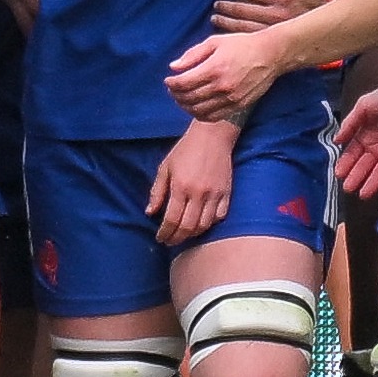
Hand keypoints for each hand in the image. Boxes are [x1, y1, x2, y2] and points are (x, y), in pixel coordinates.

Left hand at [147, 121, 236, 245]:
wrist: (212, 135)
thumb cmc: (186, 149)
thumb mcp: (165, 167)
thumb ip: (158, 191)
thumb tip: (150, 212)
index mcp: (180, 187)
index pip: (171, 219)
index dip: (165, 233)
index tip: (160, 238)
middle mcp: (198, 194)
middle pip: (187, 226)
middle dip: (177, 238)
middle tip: (170, 242)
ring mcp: (214, 194)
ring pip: (204, 225)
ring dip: (192, 234)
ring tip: (184, 235)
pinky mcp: (227, 193)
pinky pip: (219, 216)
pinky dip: (210, 224)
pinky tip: (202, 224)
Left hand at [166, 31, 288, 122]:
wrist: (270, 54)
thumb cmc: (241, 44)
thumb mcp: (215, 42)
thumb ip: (192, 55)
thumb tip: (173, 67)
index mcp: (214, 68)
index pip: (184, 83)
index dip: (172, 84)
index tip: (168, 80)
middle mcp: (222, 86)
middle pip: (189, 98)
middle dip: (176, 95)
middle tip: (173, 89)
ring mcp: (231, 98)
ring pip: (199, 111)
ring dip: (186, 106)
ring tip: (182, 98)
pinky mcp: (238, 106)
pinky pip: (213, 117)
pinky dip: (200, 115)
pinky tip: (196, 107)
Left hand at [211, 0, 322, 32]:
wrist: (326, 31)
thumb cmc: (315, 4)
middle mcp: (276, 15)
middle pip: (242, 9)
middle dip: (226, 6)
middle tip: (216, 4)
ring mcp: (272, 31)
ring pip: (241, 26)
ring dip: (225, 22)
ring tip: (215, 18)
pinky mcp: (271, 44)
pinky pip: (247, 39)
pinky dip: (233, 36)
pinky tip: (224, 34)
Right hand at [335, 86, 377, 197]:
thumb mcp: (364, 105)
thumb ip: (350, 123)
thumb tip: (336, 140)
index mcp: (367, 133)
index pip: (354, 152)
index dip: (346, 163)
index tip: (339, 173)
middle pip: (366, 164)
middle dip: (357, 176)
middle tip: (349, 188)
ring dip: (371, 183)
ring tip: (363, 194)